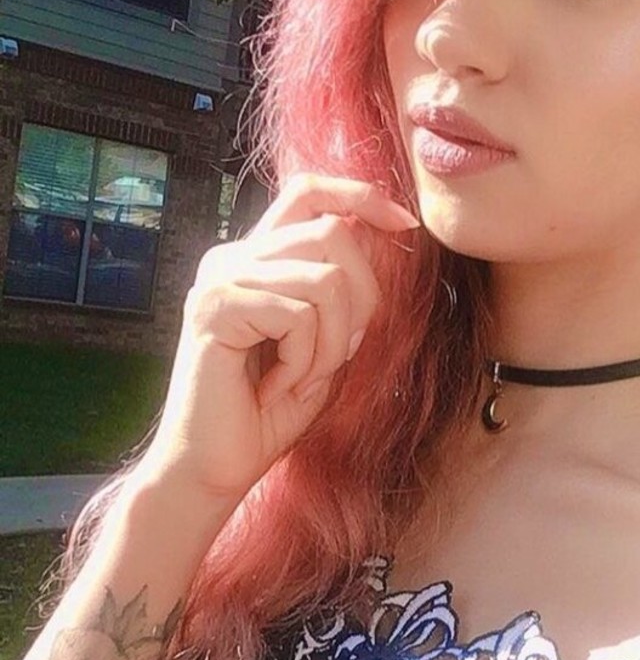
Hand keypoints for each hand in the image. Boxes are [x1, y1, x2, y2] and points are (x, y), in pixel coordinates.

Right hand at [138, 172, 420, 504]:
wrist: (215, 466)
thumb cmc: (269, 412)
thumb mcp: (324, 345)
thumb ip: (343, 295)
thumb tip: (375, 238)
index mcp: (257, 258)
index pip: (309, 192)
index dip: (361, 196)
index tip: (405, 223)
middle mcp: (233, 256)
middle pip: (334, 234)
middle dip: (361, 302)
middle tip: (334, 359)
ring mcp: (220, 278)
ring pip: (326, 279)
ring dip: (332, 343)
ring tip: (301, 379)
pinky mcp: (216, 306)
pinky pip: (298, 316)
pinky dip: (304, 361)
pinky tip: (275, 388)